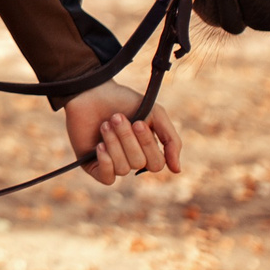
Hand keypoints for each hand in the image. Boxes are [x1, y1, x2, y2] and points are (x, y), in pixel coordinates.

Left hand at [62, 83, 181, 185]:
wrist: (91, 91)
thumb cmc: (124, 101)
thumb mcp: (155, 114)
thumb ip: (171, 140)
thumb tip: (177, 169)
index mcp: (147, 150)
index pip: (156, 164)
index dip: (147, 144)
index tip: (138, 122)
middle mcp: (131, 160)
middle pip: (138, 163)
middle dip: (127, 139)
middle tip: (116, 117)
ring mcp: (112, 164)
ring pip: (122, 168)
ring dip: (113, 142)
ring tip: (105, 124)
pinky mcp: (93, 166)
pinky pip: (107, 177)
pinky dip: (105, 161)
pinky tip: (99, 145)